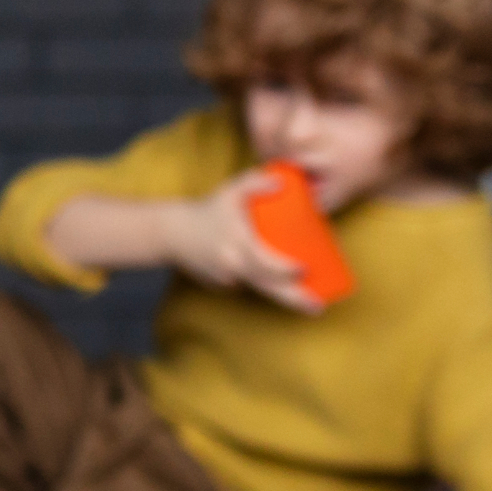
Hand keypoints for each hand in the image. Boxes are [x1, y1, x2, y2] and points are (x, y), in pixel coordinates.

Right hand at [167, 174, 325, 312]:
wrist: (173, 232)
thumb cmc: (206, 210)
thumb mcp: (231, 190)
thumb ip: (257, 182)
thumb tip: (283, 182)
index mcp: (238, 245)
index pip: (266, 263)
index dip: (286, 269)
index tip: (305, 270)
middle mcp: (233, 267)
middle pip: (269, 288)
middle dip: (295, 300)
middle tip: (318, 307)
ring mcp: (227, 279)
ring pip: (260, 289)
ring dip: (284, 298)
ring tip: (308, 304)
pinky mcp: (222, 285)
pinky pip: (246, 284)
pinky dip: (260, 282)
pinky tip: (269, 279)